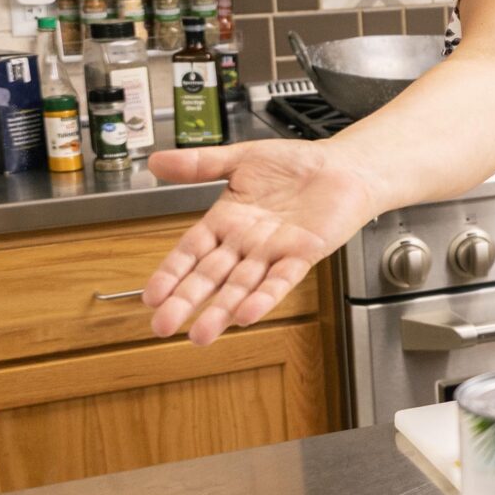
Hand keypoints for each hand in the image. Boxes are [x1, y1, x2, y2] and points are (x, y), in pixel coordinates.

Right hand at [143, 142, 379, 344]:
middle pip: (210, 276)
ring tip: (201, 335)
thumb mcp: (240, 159)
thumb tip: (156, 162)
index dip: (170, 273)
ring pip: (242, 286)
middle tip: (163, 327)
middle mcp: (246, 242)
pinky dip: (265, 297)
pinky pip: (281, 280)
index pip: (190, 251)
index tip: (150, 296)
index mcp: (226, 221)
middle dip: (186, 301)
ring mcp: (273, 252)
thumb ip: (200, 164)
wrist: (344, 166)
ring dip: (221, 311)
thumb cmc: (296, 165)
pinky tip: (248, 315)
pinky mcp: (303, 254)